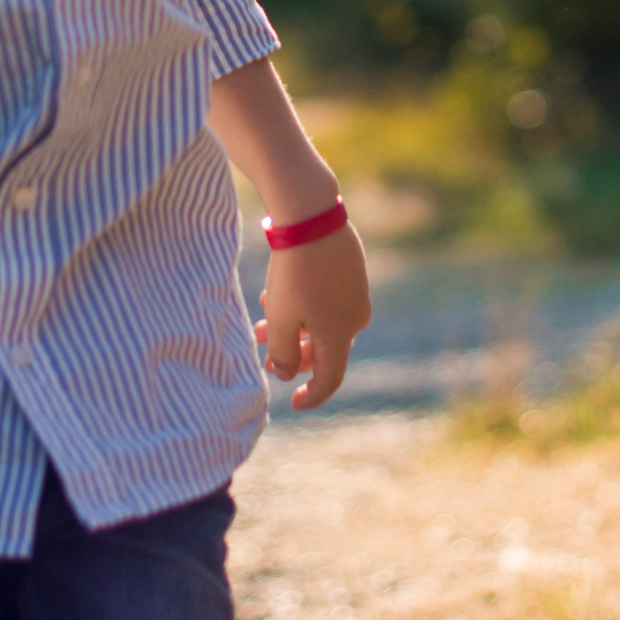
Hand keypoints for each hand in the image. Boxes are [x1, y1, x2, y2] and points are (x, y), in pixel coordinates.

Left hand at [256, 222, 369, 409]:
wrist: (312, 217)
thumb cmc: (294, 272)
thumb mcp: (282, 319)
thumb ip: (282, 354)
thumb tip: (285, 372)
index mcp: (340, 335)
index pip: (330, 379)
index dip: (311, 395)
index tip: (293, 402)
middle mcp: (355, 317)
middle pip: (324, 349)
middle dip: (292, 355)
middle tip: (265, 353)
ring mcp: (356, 292)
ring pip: (322, 321)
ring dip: (293, 327)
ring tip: (263, 320)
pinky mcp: (351, 270)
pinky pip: (327, 299)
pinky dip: (304, 306)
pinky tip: (278, 293)